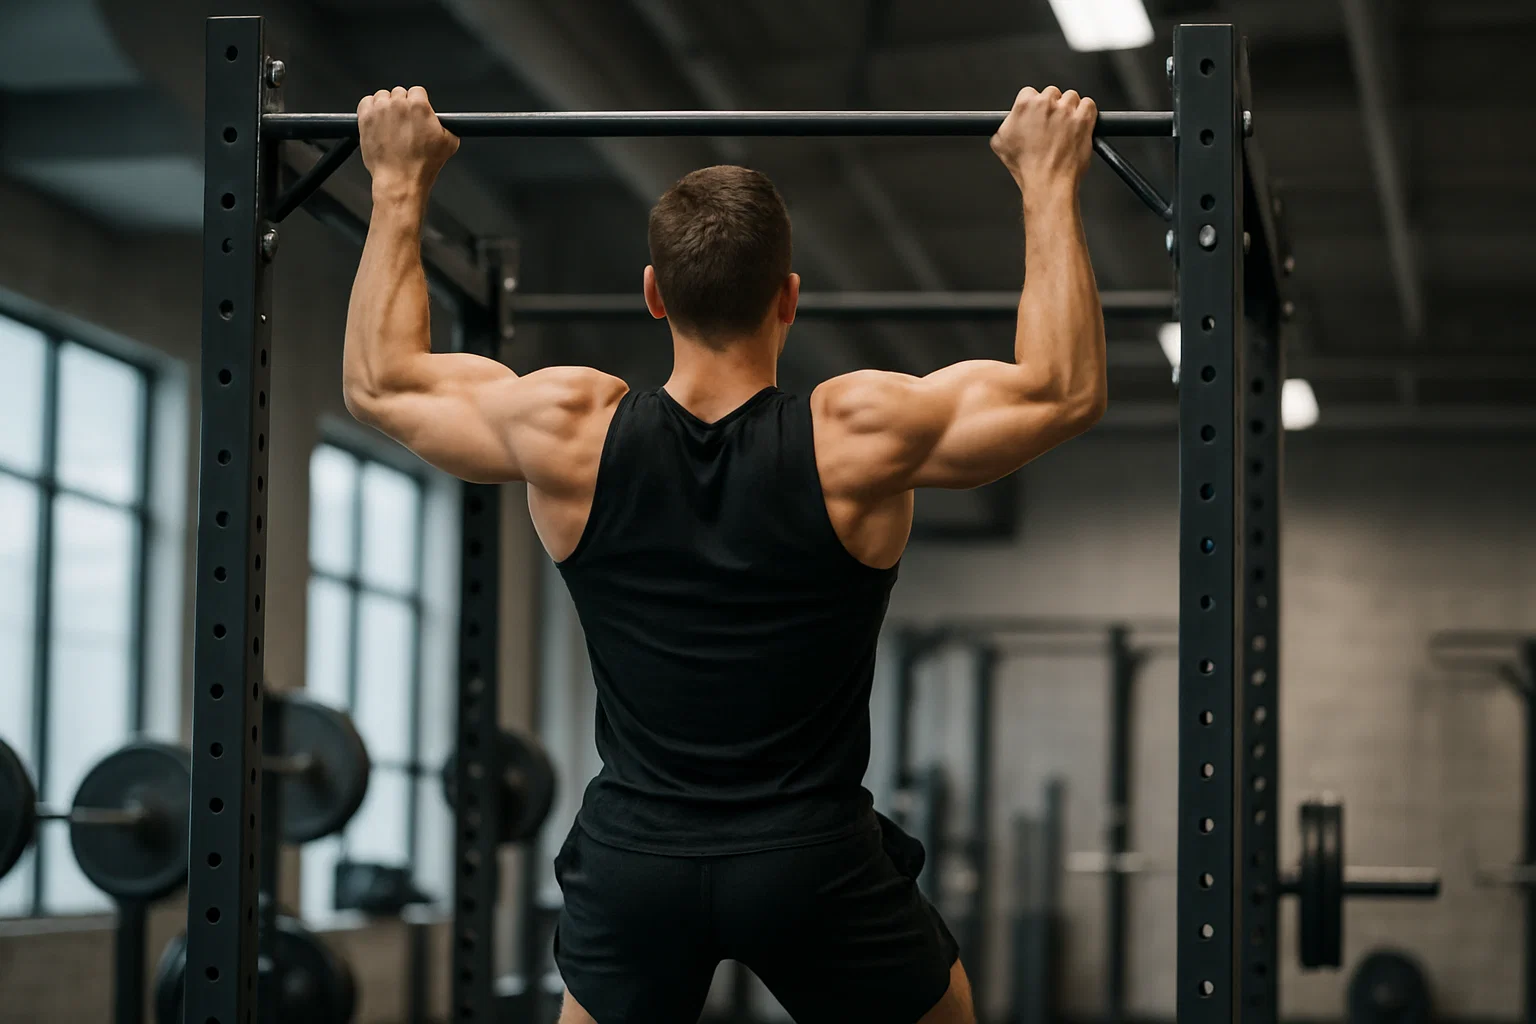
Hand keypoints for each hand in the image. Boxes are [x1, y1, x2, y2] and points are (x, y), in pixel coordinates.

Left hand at [357, 86, 459, 200]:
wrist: (401, 180)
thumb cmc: (422, 166)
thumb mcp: (449, 144)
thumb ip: (448, 125)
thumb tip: (445, 121)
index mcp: (418, 106)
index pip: (417, 91)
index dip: (419, 102)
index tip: (416, 112)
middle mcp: (398, 104)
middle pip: (399, 92)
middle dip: (402, 105)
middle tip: (404, 122)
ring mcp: (379, 110)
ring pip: (382, 96)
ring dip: (386, 106)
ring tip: (391, 123)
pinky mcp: (365, 119)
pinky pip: (366, 102)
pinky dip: (370, 108)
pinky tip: (378, 121)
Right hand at [990, 87, 1096, 199]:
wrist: (1047, 182)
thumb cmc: (1026, 167)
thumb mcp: (1000, 143)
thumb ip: (1006, 124)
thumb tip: (1010, 120)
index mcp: (1025, 105)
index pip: (1029, 92)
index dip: (1034, 105)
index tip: (1037, 115)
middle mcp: (1046, 104)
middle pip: (1052, 93)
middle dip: (1053, 106)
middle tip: (1052, 124)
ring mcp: (1066, 111)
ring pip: (1072, 97)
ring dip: (1070, 109)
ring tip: (1066, 127)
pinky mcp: (1083, 119)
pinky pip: (1089, 104)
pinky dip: (1086, 112)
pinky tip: (1079, 124)